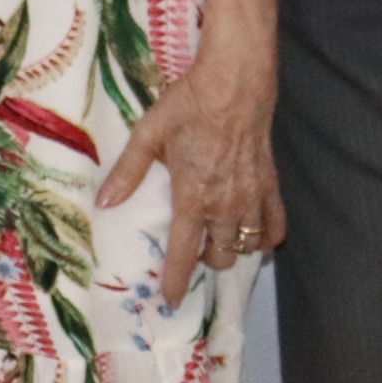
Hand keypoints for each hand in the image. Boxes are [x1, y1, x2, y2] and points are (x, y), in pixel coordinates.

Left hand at [95, 50, 284, 306]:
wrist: (235, 83)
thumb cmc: (188, 105)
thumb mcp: (148, 134)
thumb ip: (128, 171)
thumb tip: (105, 202)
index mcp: (193, 196)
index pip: (184, 253)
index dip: (176, 281)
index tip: (171, 300)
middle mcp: (225, 205)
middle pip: (220, 257)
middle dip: (206, 262)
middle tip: (192, 249)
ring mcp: (252, 197)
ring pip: (248, 246)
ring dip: (232, 249)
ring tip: (217, 239)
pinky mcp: (271, 185)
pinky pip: (276, 226)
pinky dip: (266, 236)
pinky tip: (253, 232)